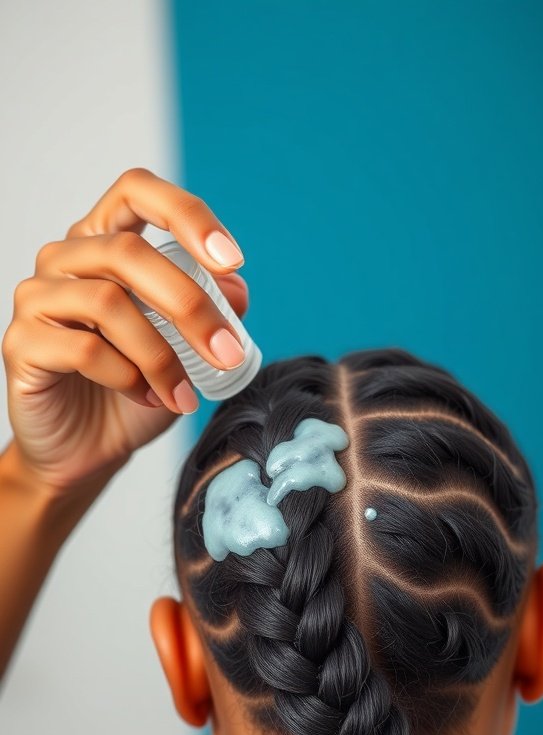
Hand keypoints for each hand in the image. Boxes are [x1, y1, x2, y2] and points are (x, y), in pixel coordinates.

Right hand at [1, 167, 249, 496]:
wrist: (87, 449)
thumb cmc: (134, 391)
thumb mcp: (187, 351)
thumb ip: (211, 313)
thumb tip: (236, 288)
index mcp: (104, 242)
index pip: (138, 191)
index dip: (187, 214)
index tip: (231, 259)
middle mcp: (65, 259)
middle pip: (128, 252)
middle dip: (189, 305)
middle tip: (227, 352)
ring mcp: (38, 299)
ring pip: (108, 302)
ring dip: (160, 354)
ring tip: (183, 394)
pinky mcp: (22, 344)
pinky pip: (83, 349)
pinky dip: (127, 377)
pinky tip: (147, 398)